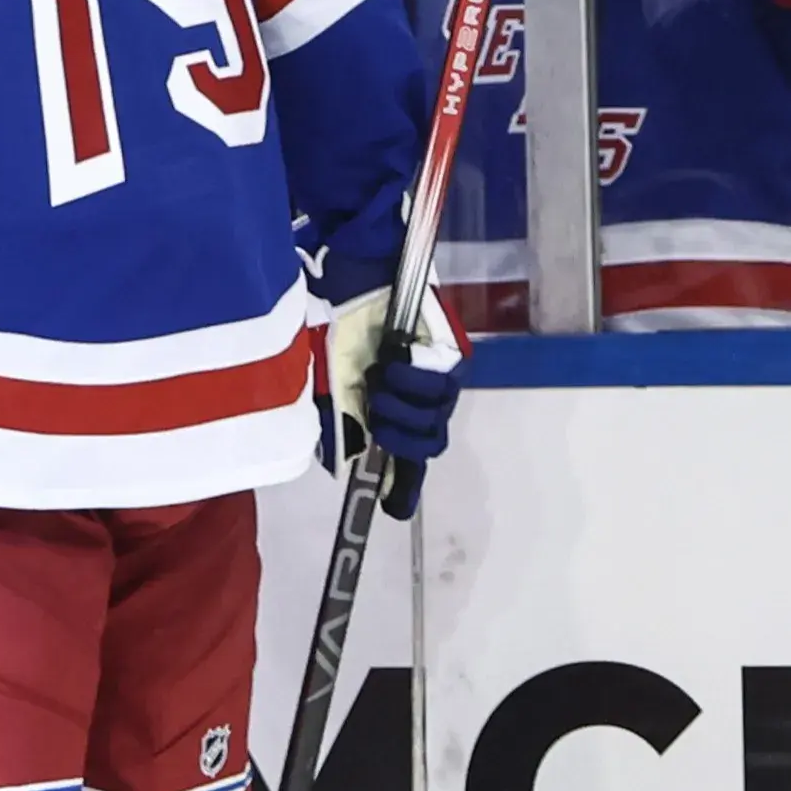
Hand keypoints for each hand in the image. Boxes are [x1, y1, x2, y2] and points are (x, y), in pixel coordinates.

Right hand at [320, 287, 464, 519]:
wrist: (362, 279)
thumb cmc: (345, 328)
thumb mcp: (337, 384)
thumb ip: (346, 423)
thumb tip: (346, 466)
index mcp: (399, 410)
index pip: (409, 460)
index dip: (403, 488)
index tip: (390, 511)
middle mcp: (424, 402)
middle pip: (424, 448)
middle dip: (397, 438)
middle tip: (375, 412)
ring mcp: (441, 382)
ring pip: (431, 422)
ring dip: (400, 408)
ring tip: (380, 381)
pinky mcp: (453, 359)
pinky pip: (437, 390)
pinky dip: (410, 384)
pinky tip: (393, 366)